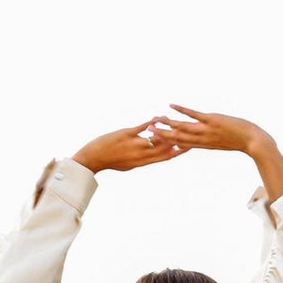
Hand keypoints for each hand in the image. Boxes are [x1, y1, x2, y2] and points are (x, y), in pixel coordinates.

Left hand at [72, 120, 187, 173]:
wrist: (95, 158)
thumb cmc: (112, 162)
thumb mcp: (130, 164)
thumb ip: (142, 159)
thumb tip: (151, 156)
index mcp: (143, 162)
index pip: (165, 157)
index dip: (177, 152)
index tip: (187, 147)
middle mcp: (141, 154)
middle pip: (164, 147)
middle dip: (176, 140)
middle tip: (188, 133)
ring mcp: (135, 143)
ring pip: (156, 137)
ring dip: (166, 130)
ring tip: (175, 124)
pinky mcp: (127, 133)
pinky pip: (142, 127)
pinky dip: (152, 122)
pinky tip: (159, 117)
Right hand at [152, 104, 273, 156]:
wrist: (254, 142)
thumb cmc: (243, 142)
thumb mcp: (225, 142)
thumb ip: (214, 140)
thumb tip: (209, 137)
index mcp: (206, 144)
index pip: (184, 144)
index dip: (170, 142)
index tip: (158, 141)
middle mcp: (204, 139)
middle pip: (180, 137)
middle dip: (164, 134)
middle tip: (149, 130)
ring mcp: (207, 130)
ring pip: (184, 127)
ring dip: (169, 123)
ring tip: (156, 119)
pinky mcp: (212, 120)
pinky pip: (194, 115)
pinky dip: (182, 110)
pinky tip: (172, 106)